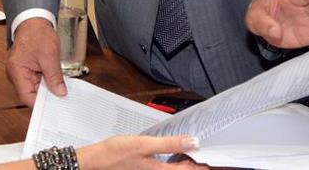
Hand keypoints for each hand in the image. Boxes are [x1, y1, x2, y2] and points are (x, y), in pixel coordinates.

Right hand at [6, 18, 64, 105]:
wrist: (34, 19)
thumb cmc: (37, 33)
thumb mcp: (49, 56)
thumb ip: (54, 77)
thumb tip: (59, 92)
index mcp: (16, 71)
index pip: (26, 96)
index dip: (40, 103)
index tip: (54, 105)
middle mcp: (15, 74)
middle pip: (30, 93)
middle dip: (46, 96)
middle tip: (61, 98)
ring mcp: (21, 71)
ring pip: (35, 88)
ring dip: (47, 87)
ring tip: (60, 88)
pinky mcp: (27, 69)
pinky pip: (36, 80)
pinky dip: (46, 81)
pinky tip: (56, 81)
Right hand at [77, 135, 200, 168]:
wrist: (95, 162)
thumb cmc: (116, 154)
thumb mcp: (145, 144)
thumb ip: (170, 143)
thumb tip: (192, 142)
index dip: (202, 166)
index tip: (214, 161)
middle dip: (194, 165)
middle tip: (206, 157)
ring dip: (184, 163)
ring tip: (193, 153)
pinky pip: (165, 168)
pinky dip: (173, 162)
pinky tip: (173, 154)